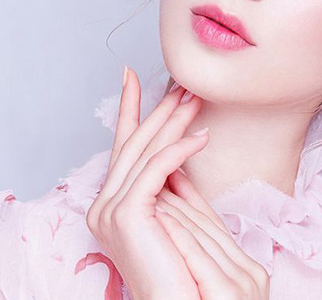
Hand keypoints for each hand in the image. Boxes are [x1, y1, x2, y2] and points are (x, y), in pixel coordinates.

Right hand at [85, 67, 209, 299]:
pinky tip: (202, 137)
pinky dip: (180, 150)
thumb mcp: (175, 209)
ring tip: (196, 98)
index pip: (125, 145)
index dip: (129, 108)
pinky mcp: (125, 215)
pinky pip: (157, 170)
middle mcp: (104, 203)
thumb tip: (184, 143)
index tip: (134, 76)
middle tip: (183, 83)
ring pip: (147, 152)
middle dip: (160, 110)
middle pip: (137, 144)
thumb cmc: (184, 261)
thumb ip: (173, 179)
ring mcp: (110, 209)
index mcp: (113, 201)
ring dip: (174, 122)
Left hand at [154, 171, 270, 298]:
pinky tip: (160, 219)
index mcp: (252, 272)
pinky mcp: (227, 294)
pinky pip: (198, 259)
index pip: (217, 228)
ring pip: (203, 238)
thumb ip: (207, 265)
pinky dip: (178, 236)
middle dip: (180, 201)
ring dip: (175, 213)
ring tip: (153, 190)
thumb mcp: (218, 292)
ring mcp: (243, 283)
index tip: (174, 177)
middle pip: (209, 228)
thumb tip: (188, 232)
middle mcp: (252, 273)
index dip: (193, 200)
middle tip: (156, 174)